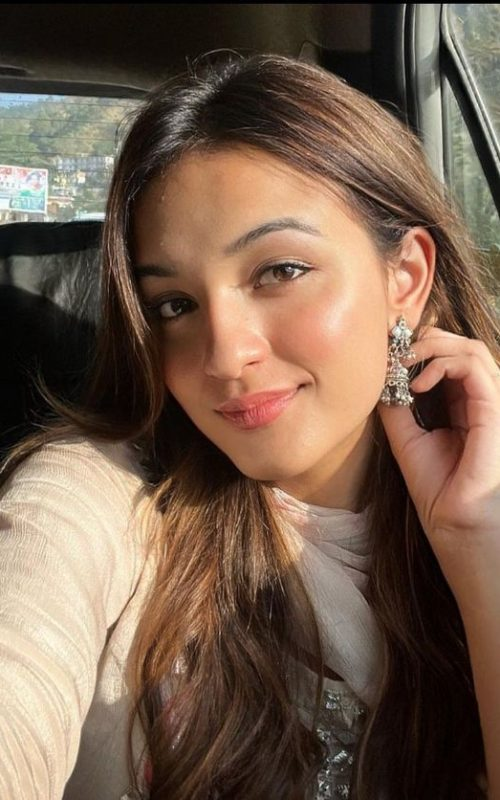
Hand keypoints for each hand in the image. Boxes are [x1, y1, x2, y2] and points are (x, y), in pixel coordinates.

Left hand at [378, 326, 499, 578]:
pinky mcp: (494, 411)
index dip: (420, 348)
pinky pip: (475, 369)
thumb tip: (382, 376)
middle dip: (427, 340)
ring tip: (405, 362)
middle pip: (462, 346)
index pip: (448, 358)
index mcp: (462, 405)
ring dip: (434, 346)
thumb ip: (397, 406)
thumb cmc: (437, 488)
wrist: (454, 524)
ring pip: (472, 350)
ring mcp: (491, 404)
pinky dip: (445, 364)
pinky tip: (420, 382)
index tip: (389, 354)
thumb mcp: (407, 437)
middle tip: (397, 352)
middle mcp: (480, 400)